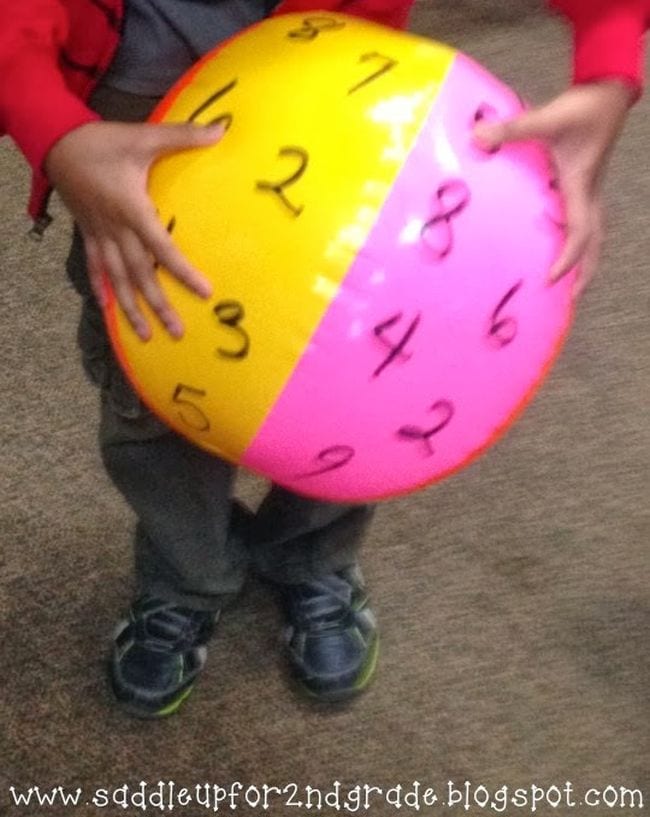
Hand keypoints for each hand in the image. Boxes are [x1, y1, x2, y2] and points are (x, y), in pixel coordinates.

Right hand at [45, 120, 225, 339]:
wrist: (58, 142)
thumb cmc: (104, 141)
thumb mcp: (144, 137)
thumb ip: (183, 136)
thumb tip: (221, 129)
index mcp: (131, 209)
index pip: (161, 248)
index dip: (182, 271)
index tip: (203, 291)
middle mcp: (115, 230)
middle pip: (139, 274)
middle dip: (158, 304)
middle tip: (177, 332)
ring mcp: (99, 235)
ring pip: (117, 279)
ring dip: (131, 308)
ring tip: (147, 335)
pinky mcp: (88, 235)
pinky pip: (94, 268)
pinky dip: (101, 290)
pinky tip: (109, 311)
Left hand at [474, 80, 633, 296]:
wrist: (609, 91)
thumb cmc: (583, 107)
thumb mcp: (546, 118)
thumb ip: (512, 129)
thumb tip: (477, 136)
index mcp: (580, 187)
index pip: (580, 232)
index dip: (568, 258)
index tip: (552, 278)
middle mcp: (588, 195)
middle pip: (594, 244)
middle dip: (584, 273)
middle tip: (569, 300)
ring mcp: (589, 191)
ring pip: (594, 236)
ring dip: (584, 261)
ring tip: (570, 286)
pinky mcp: (585, 186)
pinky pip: (585, 223)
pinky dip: (578, 243)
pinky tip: (559, 249)